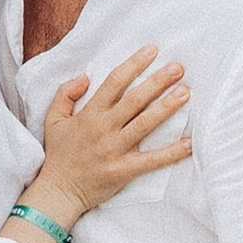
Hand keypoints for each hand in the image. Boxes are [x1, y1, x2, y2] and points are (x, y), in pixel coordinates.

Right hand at [35, 47, 192, 220]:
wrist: (58, 191)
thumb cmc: (58, 154)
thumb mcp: (53, 119)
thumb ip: (65, 94)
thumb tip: (85, 76)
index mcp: (89, 114)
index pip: (114, 83)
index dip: (134, 65)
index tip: (152, 51)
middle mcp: (104, 129)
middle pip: (135, 100)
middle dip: (157, 81)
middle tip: (178, 68)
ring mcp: (115, 150)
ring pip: (145, 124)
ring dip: (166, 107)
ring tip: (185, 92)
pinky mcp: (124, 170)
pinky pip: (152, 160)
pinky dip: (172, 153)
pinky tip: (189, 143)